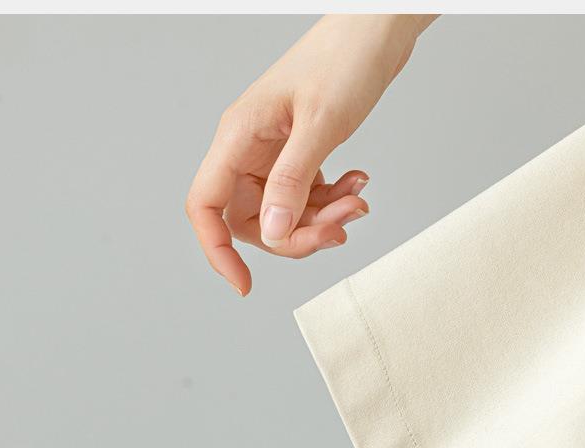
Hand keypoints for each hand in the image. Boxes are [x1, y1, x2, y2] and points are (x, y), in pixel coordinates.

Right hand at [186, 14, 436, 294]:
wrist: (378, 25)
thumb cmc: (346, 57)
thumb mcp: (321, 124)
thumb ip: (293, 182)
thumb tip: (271, 234)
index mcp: (238, 136)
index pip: (206, 206)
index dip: (218, 250)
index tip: (244, 283)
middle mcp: (249, 147)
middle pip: (254, 221)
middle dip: (296, 235)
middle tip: (339, 228)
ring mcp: (274, 152)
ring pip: (284, 214)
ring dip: (321, 220)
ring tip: (358, 201)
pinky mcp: (300, 152)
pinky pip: (306, 197)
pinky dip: (332, 201)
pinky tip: (358, 183)